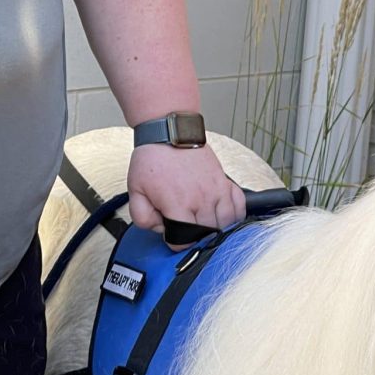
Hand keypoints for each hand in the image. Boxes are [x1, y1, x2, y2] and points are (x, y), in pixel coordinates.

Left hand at [127, 145, 245, 245]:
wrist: (170, 132)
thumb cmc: (153, 159)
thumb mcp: (135, 189)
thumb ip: (142, 216)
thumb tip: (159, 229)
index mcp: (178, 204)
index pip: (182, 241)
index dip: (175, 242)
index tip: (172, 235)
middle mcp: (201, 199)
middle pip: (207, 235)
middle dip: (196, 237)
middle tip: (187, 229)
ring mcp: (216, 191)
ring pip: (226, 224)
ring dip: (217, 229)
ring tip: (206, 225)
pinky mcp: (225, 182)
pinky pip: (239, 206)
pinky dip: (235, 215)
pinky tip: (225, 216)